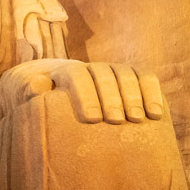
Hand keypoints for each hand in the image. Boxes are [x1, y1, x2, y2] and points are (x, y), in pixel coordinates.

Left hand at [0, 59, 163, 123]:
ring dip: (135, 95)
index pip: (76, 76)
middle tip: (117, 121)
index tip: (92, 119)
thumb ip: (33, 95)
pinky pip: (146, 77)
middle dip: (112, 97)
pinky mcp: (133, 76)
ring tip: (139, 119)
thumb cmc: (49, 112)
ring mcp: (114, 70)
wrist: (66, 102)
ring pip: (127, 74)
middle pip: (104, 75)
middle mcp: (91, 67)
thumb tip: (36, 85)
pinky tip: (157, 114)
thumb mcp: (35, 105)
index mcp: (65, 73)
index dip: (85, 95)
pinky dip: (153, 92)